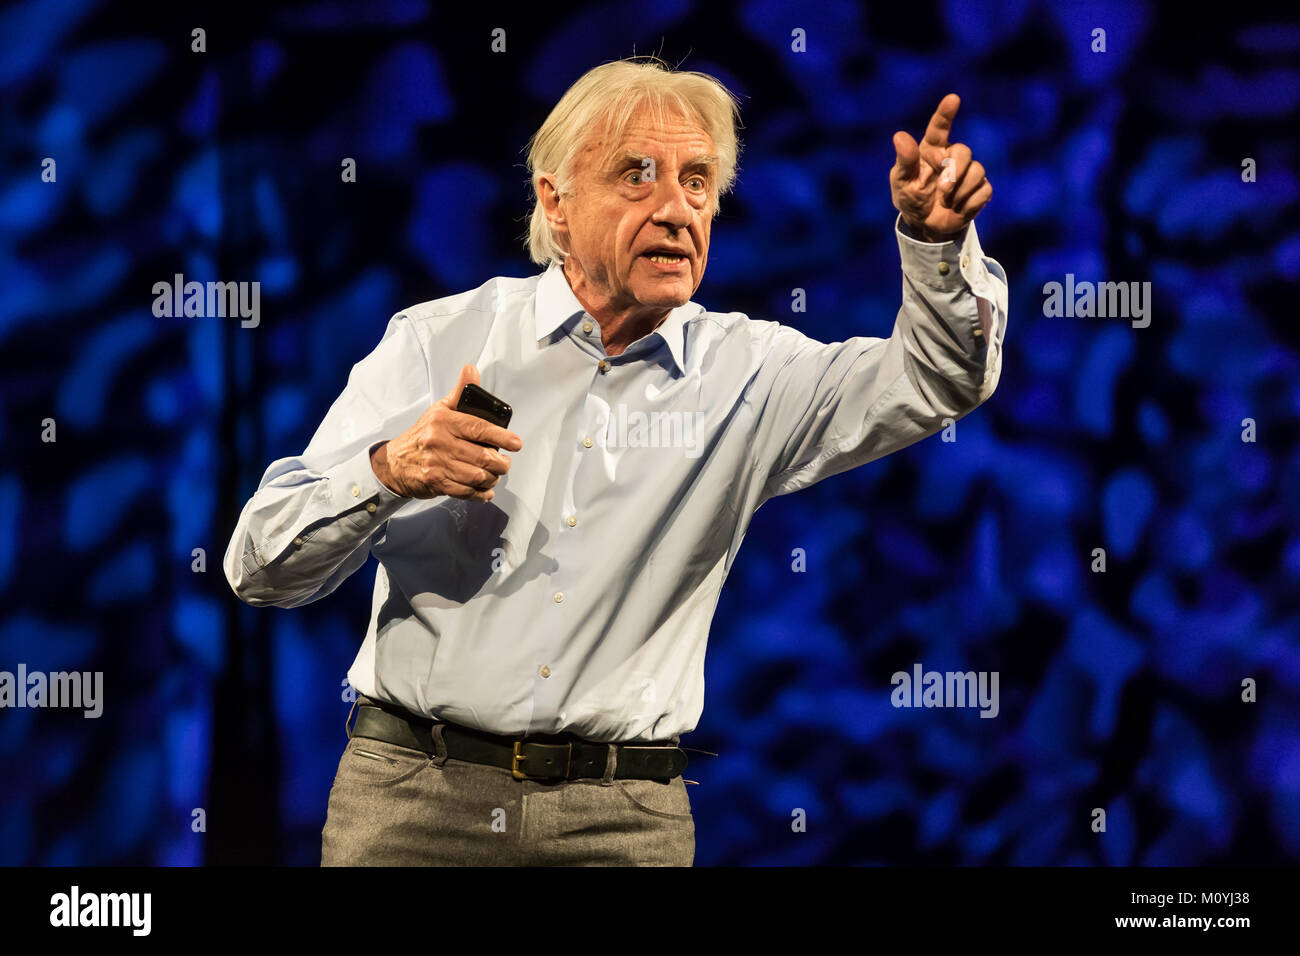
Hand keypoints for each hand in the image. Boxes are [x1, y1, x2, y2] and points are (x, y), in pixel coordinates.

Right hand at [370, 364, 521, 500]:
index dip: (501, 436)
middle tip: (505, 462)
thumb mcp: (440, 409)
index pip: (478, 428)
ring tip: (495, 474)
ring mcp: (437, 464)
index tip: (515, 443)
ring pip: (476, 476)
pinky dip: (480, 493)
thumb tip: (471, 370)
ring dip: (492, 478)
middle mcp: (440, 442)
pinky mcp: (436, 483)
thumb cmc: (423, 434)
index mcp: (443, 421)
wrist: (395, 462)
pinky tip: (485, 490)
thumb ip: (460, 392)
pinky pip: (465, 491)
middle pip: (482, 456)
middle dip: (500, 463)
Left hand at [891, 93, 991, 241]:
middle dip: (955, 171)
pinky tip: (957, 208)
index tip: (952, 99)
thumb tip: (899, 136)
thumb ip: (904, 160)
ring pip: (977, 171)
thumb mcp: (902, 182)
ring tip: (946, 201)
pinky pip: (984, 190)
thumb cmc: (911, 198)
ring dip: (960, 191)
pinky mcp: (980, 189)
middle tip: (943, 189)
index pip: (939, 128)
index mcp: (931, 150)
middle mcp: (951, 157)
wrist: (925, 225)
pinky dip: (968, 204)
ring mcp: (968, 172)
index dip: (946, 113)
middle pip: (964, 151)